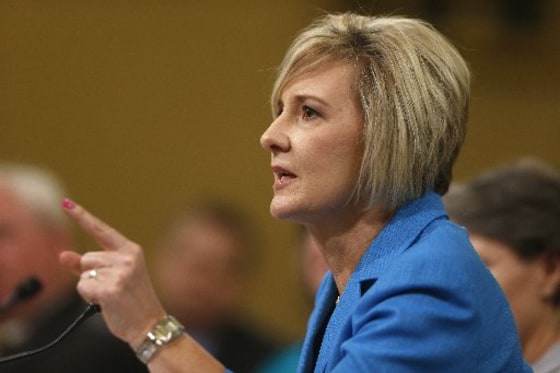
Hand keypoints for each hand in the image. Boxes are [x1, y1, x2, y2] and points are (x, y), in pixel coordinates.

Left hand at [58, 199, 165, 348]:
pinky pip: (83, 287)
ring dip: (90, 287)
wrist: (149, 324)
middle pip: (87, 257)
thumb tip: (62, 255)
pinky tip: (108, 303)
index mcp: (131, 250)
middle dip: (91, 274)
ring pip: (84, 273)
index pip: (101, 230)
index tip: (65, 203)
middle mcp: (127, 257)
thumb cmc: (131, 300)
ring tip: (112, 296)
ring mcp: (120, 272)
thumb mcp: (114, 277)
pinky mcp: (111, 288)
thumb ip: (88, 265)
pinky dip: (90, 298)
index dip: (81, 216)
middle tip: (113, 289)